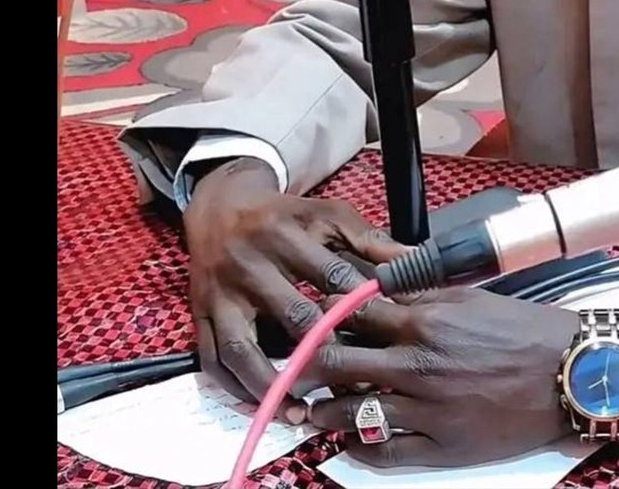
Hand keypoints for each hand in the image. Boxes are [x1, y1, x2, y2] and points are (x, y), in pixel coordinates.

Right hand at [183, 156, 403, 420]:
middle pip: (291, 314)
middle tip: (351, 381)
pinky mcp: (200, 315)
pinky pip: (213, 361)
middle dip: (321, 350)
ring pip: (242, 347)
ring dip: (271, 383)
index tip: (385, 337)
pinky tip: (264, 405)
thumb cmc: (286, 217)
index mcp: (288, 235)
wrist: (222, 207)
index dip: (359, 307)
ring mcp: (221, 294)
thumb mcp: (330, 216)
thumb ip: (372, 242)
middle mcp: (251, 265)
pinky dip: (236, 388)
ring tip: (299, 411)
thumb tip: (417, 262)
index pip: (331, 276)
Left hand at [302, 293, 618, 467]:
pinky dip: (361, 447)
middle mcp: (419, 363)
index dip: (321, 316)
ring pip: (352, 411)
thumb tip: (379, 291)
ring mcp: (428, 408)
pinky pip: (385, 451)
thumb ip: (422, 296)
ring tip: (314, 411)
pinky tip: (353, 441)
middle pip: (338, 364)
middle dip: (308, 365)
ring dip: (326, 411)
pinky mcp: (444, 445)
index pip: (351, 314)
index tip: (302, 320)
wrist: (577, 371)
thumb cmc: (530, 329)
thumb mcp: (473, 298)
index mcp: (427, 319)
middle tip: (293, 368)